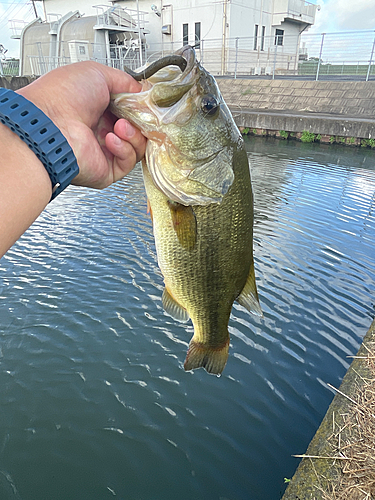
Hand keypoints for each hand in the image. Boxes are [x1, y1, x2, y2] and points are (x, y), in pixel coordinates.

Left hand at [18, 61, 146, 188]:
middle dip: (140, 121)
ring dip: (133, 134)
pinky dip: (125, 149)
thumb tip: (141, 90)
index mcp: (97, 109)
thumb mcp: (96, 73)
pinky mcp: (106, 170)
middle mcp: (100, 131)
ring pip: (137, 147)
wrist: (49, 123)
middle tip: (138, 114)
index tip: (146, 103)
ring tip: (120, 125)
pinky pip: (129, 162)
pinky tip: (111, 139)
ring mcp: (103, 151)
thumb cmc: (62, 97)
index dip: (140, 108)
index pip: (130, 111)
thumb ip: (124, 81)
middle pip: (137, 130)